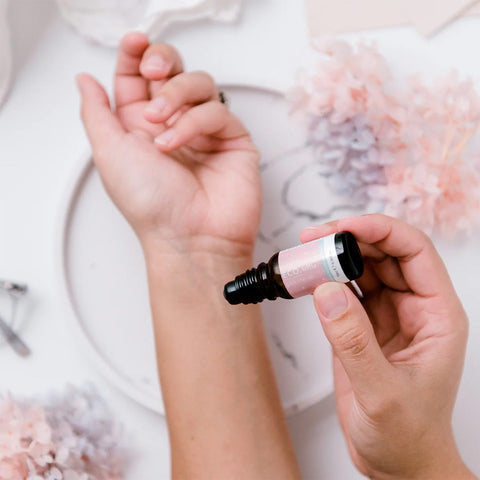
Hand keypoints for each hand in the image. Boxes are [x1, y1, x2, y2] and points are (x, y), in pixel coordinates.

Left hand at [76, 32, 260, 261]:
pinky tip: (177, 143)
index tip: (135, 44)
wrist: (189, 237)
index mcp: (141, 128)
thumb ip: (96, 112)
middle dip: (163, 59)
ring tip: (160, 122)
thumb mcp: (109, 154)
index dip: (137, 54)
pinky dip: (193, 122)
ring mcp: (204, 132)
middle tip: (154, 69)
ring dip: (176, 93)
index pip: (139, 78)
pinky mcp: (232, 140)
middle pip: (173, 70)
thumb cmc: (150, 205)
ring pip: (199, 83)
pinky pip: (216, 111)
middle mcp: (173, 126)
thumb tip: (86, 81)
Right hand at [301, 215, 474, 479]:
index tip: (343, 228)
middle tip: (313, 241)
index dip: (380, 230)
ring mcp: (385, 314)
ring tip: (305, 257)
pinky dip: (324, 280)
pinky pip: (343, 290)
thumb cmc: (407, 434)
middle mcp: (412, 308)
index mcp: (436, 315)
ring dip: (333, 257)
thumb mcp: (382, 393)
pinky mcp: (361, 325)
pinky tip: (308, 279)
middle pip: (384, 253)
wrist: (396, 461)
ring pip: (362, 268)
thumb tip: (327, 290)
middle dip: (349, 239)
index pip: (413, 252)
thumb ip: (353, 341)